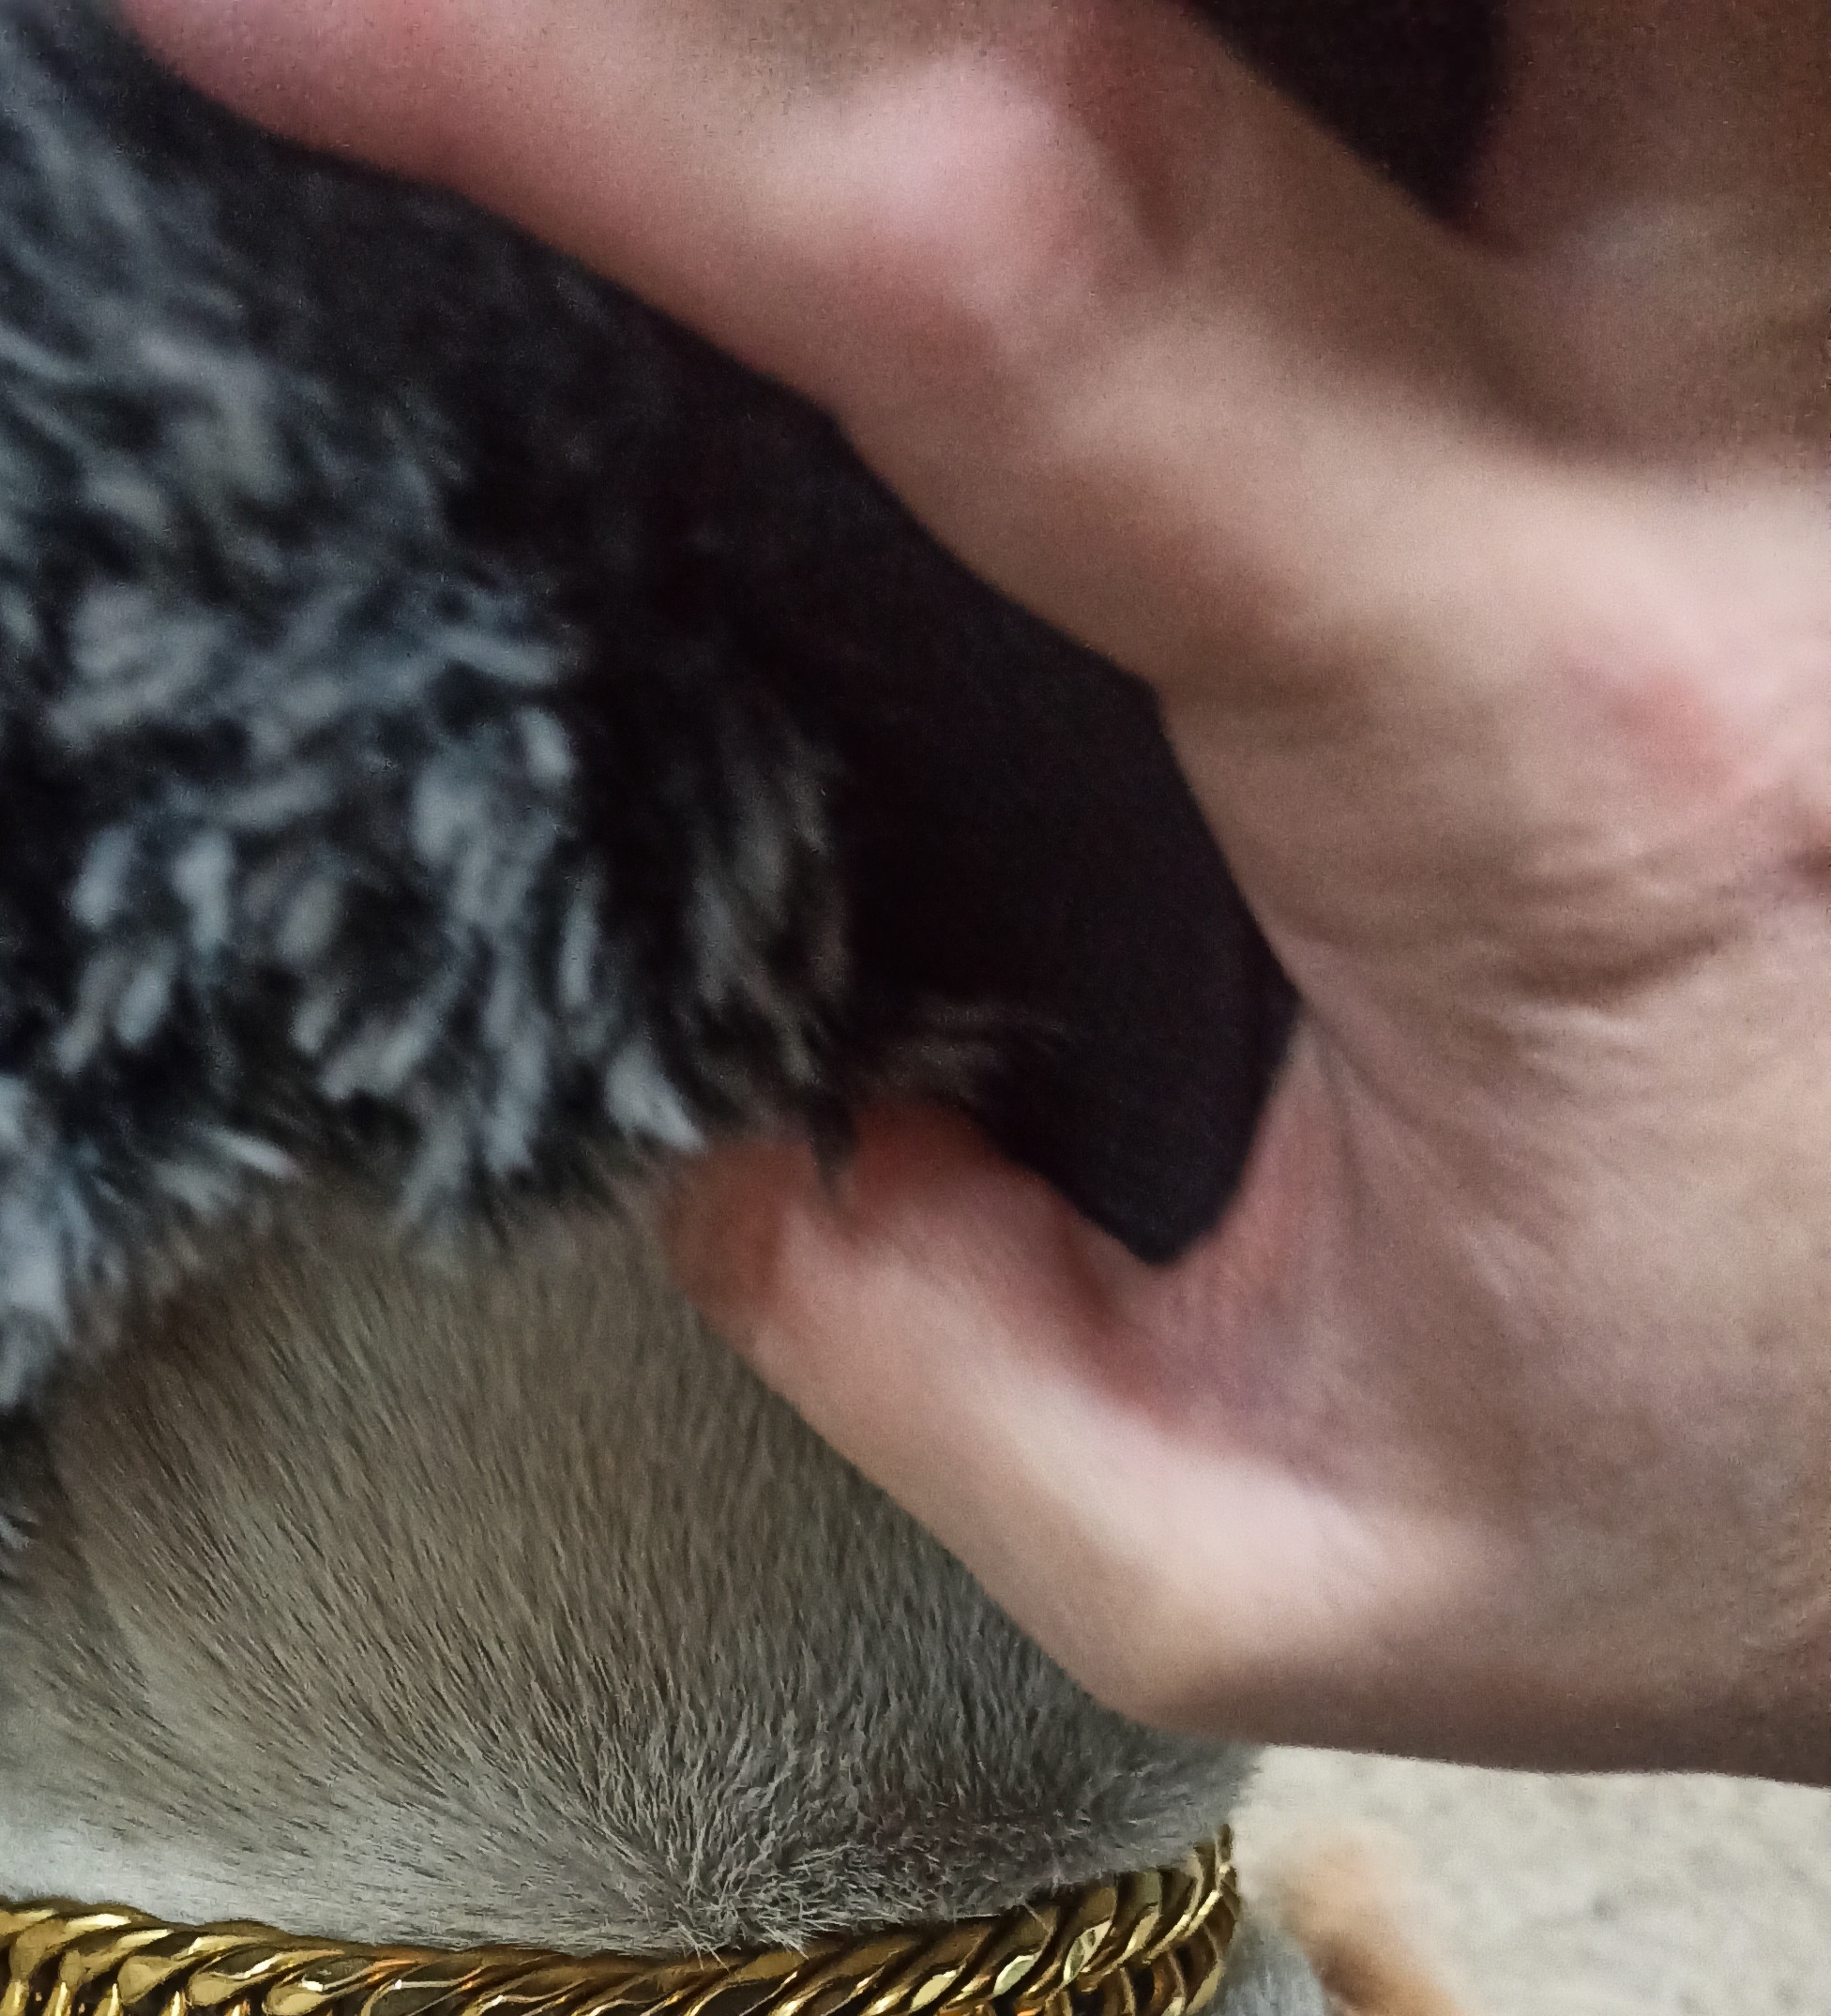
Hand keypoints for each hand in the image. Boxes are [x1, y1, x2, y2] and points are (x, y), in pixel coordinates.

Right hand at [125, 0, 1830, 1779]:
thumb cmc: (1814, 1497)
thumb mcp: (1317, 1567)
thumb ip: (947, 1381)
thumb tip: (731, 1152)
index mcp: (1543, 721)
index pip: (998, 258)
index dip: (601, 67)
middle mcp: (1744, 404)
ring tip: (863, 74)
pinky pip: (1638, 51)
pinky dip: (1397, 42)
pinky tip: (1227, 107)